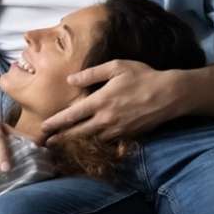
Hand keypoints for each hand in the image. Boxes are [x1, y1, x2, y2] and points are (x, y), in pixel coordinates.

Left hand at [39, 60, 185, 144]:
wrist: (170, 95)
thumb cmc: (143, 76)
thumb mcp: (116, 67)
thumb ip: (92, 74)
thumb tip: (71, 80)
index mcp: (100, 101)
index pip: (72, 115)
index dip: (56, 123)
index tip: (43, 128)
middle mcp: (106, 119)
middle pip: (77, 133)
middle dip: (60, 139)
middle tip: (46, 144)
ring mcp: (117, 130)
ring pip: (91, 141)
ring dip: (76, 144)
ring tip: (63, 146)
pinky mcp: (128, 136)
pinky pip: (107, 143)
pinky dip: (95, 145)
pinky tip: (89, 145)